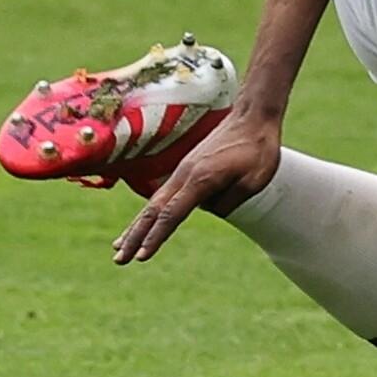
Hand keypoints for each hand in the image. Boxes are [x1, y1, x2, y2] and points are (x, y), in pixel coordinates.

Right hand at [112, 110, 282, 264]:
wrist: (252, 116)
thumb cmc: (258, 149)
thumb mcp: (254, 182)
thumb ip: (229, 202)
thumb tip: (208, 209)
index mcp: (201, 180)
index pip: (171, 215)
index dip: (155, 238)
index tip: (140, 257)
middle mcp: (184, 175)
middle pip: (153, 212)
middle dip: (134, 237)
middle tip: (119, 260)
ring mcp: (182, 171)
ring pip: (154, 204)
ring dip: (136, 227)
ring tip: (118, 248)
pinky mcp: (186, 168)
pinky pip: (164, 195)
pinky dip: (150, 213)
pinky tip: (144, 222)